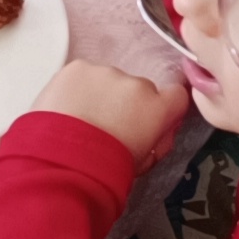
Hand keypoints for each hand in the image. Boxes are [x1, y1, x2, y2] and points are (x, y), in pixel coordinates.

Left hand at [37, 58, 191, 164]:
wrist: (63, 162)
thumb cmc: (105, 170)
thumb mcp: (144, 162)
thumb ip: (158, 141)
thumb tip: (159, 131)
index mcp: (157, 108)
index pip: (176, 95)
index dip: (162, 107)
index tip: (148, 120)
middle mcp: (136, 84)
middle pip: (138, 89)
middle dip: (125, 104)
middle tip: (106, 128)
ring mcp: (105, 72)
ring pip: (108, 81)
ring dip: (100, 96)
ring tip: (80, 121)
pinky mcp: (77, 68)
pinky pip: (83, 75)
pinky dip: (76, 89)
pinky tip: (66, 110)